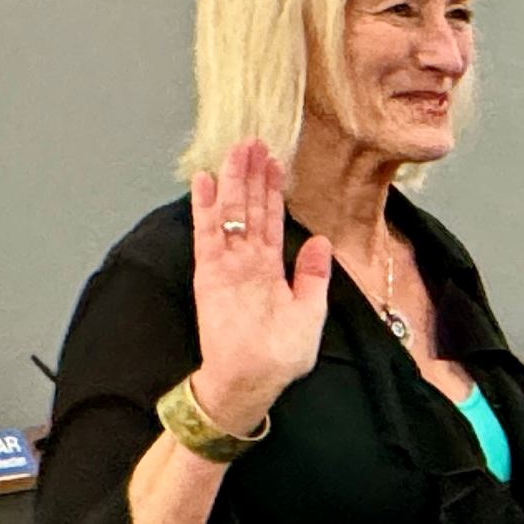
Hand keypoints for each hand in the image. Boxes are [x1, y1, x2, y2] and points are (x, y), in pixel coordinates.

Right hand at [189, 140, 330, 432]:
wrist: (255, 381)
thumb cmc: (281, 356)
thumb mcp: (311, 311)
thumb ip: (313, 275)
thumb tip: (320, 241)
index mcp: (272, 269)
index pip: (272, 221)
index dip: (273, 191)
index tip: (275, 162)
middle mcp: (248, 262)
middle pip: (250, 209)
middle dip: (252, 176)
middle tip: (254, 141)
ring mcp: (228, 266)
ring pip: (230, 214)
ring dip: (232, 182)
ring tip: (235, 149)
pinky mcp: (211, 274)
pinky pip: (207, 235)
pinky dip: (205, 208)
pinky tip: (204, 182)